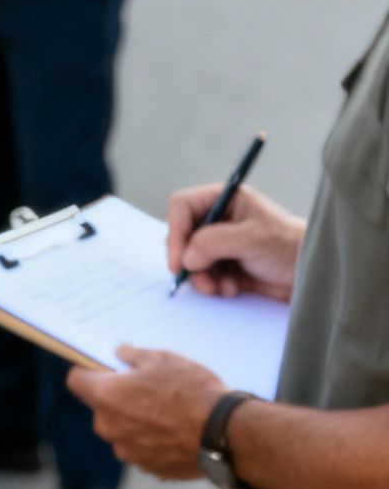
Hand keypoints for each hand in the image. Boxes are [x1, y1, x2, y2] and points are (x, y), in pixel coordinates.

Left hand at [67, 346, 225, 479]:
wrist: (225, 434)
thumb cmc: (192, 391)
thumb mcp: (163, 360)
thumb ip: (134, 356)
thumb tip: (121, 353)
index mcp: (105, 397)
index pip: (76, 380)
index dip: (87, 372)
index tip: (102, 369)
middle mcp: (108, 427)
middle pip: (102, 408)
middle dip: (118, 399)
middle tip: (147, 390)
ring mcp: (128, 451)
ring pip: (123, 431)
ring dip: (136, 423)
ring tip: (168, 413)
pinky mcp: (149, 468)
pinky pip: (143, 450)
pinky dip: (154, 442)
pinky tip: (177, 433)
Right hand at [166, 182, 304, 301]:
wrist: (312, 276)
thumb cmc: (290, 247)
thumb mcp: (251, 238)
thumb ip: (212, 242)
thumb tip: (185, 258)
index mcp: (224, 199)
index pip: (182, 206)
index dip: (176, 230)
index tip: (177, 259)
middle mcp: (218, 219)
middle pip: (182, 234)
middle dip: (188, 260)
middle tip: (197, 278)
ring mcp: (220, 243)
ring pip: (189, 258)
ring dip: (200, 276)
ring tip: (218, 288)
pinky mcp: (225, 264)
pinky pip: (203, 274)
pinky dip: (212, 284)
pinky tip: (231, 289)